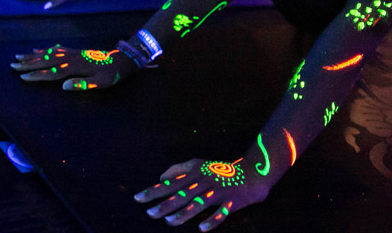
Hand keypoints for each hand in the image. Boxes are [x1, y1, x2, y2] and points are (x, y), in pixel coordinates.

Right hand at [11, 44, 135, 90]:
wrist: (123, 58)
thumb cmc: (113, 73)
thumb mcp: (101, 82)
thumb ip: (83, 84)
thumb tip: (64, 86)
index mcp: (75, 67)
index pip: (52, 72)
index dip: (37, 75)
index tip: (22, 77)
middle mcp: (71, 58)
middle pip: (46, 61)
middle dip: (28, 64)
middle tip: (12, 65)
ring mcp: (73, 53)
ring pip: (49, 54)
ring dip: (34, 55)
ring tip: (19, 56)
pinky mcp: (76, 51)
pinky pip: (58, 49)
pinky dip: (47, 49)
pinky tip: (40, 50)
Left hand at [134, 158, 269, 230]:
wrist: (252, 172)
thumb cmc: (221, 171)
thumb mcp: (199, 164)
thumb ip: (179, 169)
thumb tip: (161, 177)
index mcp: (195, 174)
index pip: (171, 183)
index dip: (154, 190)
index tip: (138, 198)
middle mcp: (205, 182)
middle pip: (182, 194)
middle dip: (165, 204)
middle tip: (150, 213)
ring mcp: (218, 191)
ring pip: (199, 203)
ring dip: (184, 213)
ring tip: (170, 221)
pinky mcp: (232, 201)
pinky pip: (221, 212)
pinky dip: (212, 220)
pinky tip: (201, 229)